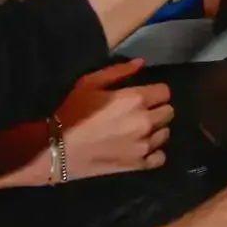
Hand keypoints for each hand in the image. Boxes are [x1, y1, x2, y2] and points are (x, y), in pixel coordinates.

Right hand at [58, 61, 173, 175]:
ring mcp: (144, 145)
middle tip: (141, 112)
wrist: (57, 148)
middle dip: (157, 109)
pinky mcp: (138, 164)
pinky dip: (154, 152)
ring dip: (156, 130)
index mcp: (135, 99)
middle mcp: (145, 122)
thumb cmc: (72, 111)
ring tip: (138, 130)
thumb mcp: (90, 83)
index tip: (144, 95)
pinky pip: (160, 157)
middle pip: (169, 112)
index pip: (165, 91)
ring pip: (165, 133)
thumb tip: (142, 62)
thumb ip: (119, 71)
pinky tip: (141, 148)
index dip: (155, 91)